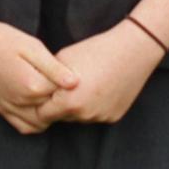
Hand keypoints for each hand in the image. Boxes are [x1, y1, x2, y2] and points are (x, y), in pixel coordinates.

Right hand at [0, 18, 78, 135]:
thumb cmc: (2, 39)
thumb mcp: (32, 46)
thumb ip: (54, 68)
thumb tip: (75, 83)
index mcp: (31, 85)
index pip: (62, 93)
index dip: (68, 81)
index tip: (69, 70)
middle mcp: (20, 102)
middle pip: (52, 110)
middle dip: (60, 99)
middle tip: (61, 82)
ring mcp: (8, 107)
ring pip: (39, 124)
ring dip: (49, 114)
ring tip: (50, 94)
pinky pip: (22, 126)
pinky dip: (34, 122)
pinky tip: (38, 106)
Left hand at [35, 22, 165, 126]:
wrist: (133, 50)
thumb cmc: (95, 50)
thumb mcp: (63, 60)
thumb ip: (47, 79)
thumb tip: (34, 89)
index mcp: (68, 101)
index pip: (41, 114)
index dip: (40, 102)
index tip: (43, 90)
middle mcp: (84, 114)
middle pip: (60, 117)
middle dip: (58, 104)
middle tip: (64, 84)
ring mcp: (100, 117)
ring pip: (78, 117)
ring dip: (76, 106)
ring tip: (85, 83)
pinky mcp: (113, 117)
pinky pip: (95, 115)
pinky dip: (93, 105)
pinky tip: (99, 87)